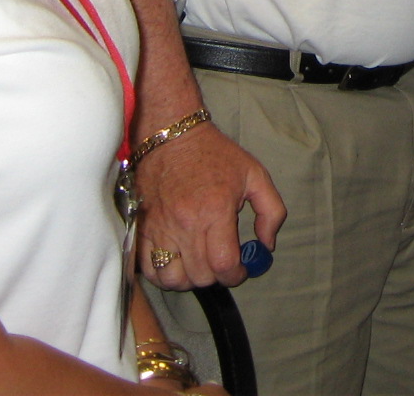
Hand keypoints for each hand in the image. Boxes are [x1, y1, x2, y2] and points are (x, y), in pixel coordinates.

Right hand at [136, 122, 284, 290]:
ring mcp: (160, 228)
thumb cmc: (215, 154)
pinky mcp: (142, 228)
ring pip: (172, 278)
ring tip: (197, 264)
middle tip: (220, 261)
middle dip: (216, 276)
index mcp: (215, 211)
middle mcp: (185, 224)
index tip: (240, 269)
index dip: (236, 275)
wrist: (172, 135)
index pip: (224, 264)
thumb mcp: (255, 174)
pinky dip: (163, 274)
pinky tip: (176, 261)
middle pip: (200, 276)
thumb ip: (272, 211)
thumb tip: (267, 246)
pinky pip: (148, 268)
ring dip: (189, 278)